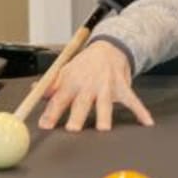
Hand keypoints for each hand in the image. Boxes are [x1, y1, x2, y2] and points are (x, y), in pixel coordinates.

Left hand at [39, 40, 153, 131]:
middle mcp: (88, 85)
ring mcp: (107, 87)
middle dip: (77, 116)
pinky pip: (133, 101)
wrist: (108, 48)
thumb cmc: (84, 65)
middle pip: (81, 104)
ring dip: (105, 117)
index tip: (44, 126)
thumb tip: (31, 92)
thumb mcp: (64, 71)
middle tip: (73, 129)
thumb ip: (49, 86)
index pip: (58, 100)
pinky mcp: (123, 88)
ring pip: (105, 104)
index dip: (51, 113)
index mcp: (71, 82)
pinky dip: (141, 111)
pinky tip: (146, 122)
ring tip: (103, 129)